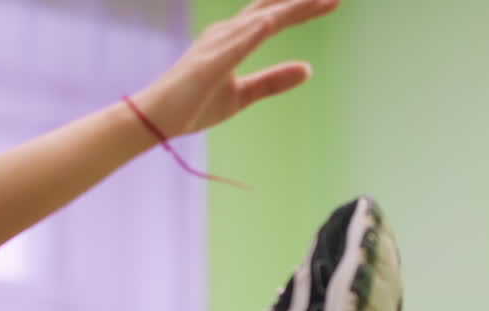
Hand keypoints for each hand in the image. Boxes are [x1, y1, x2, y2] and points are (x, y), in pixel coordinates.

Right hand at [131, 0, 339, 138]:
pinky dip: (254, 32)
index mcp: (233, 38)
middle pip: (271, 8)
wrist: (156, 119)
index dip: (303, 6)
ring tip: (317, 0)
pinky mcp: (207, 65)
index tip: (332, 1)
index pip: (274, 15)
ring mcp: (216, 46)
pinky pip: (235, 46)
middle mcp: (226, 33)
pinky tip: (273, 21)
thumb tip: (309, 69)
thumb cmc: (193, 104)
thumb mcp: (243, 95)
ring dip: (288, 9)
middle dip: (303, 0)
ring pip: (259, 20)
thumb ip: (274, 80)